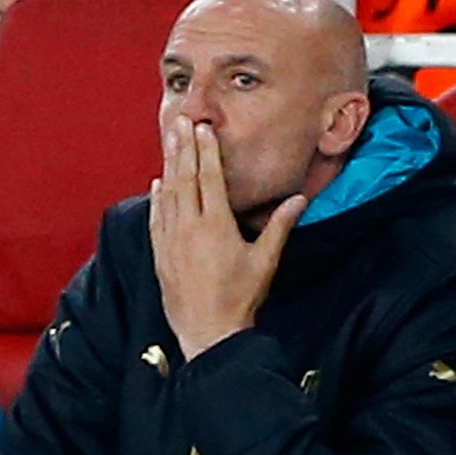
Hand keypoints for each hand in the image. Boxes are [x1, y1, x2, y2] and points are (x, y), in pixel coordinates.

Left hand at [150, 116, 303, 360]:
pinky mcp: (160, 254)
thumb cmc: (240, 298)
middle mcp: (189, 228)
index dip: (206, 151)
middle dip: (184, 148)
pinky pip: (156, 217)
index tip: (203, 129)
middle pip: (186, 179)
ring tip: (169, 141)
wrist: (208, 333)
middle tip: (181, 121)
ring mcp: (171, 240)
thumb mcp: (266, 261)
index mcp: (216, 226)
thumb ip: (280, 226)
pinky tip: (158, 182)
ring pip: (168, 194)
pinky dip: (157, 197)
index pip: (210, 178)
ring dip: (169, 165)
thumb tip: (299, 200)